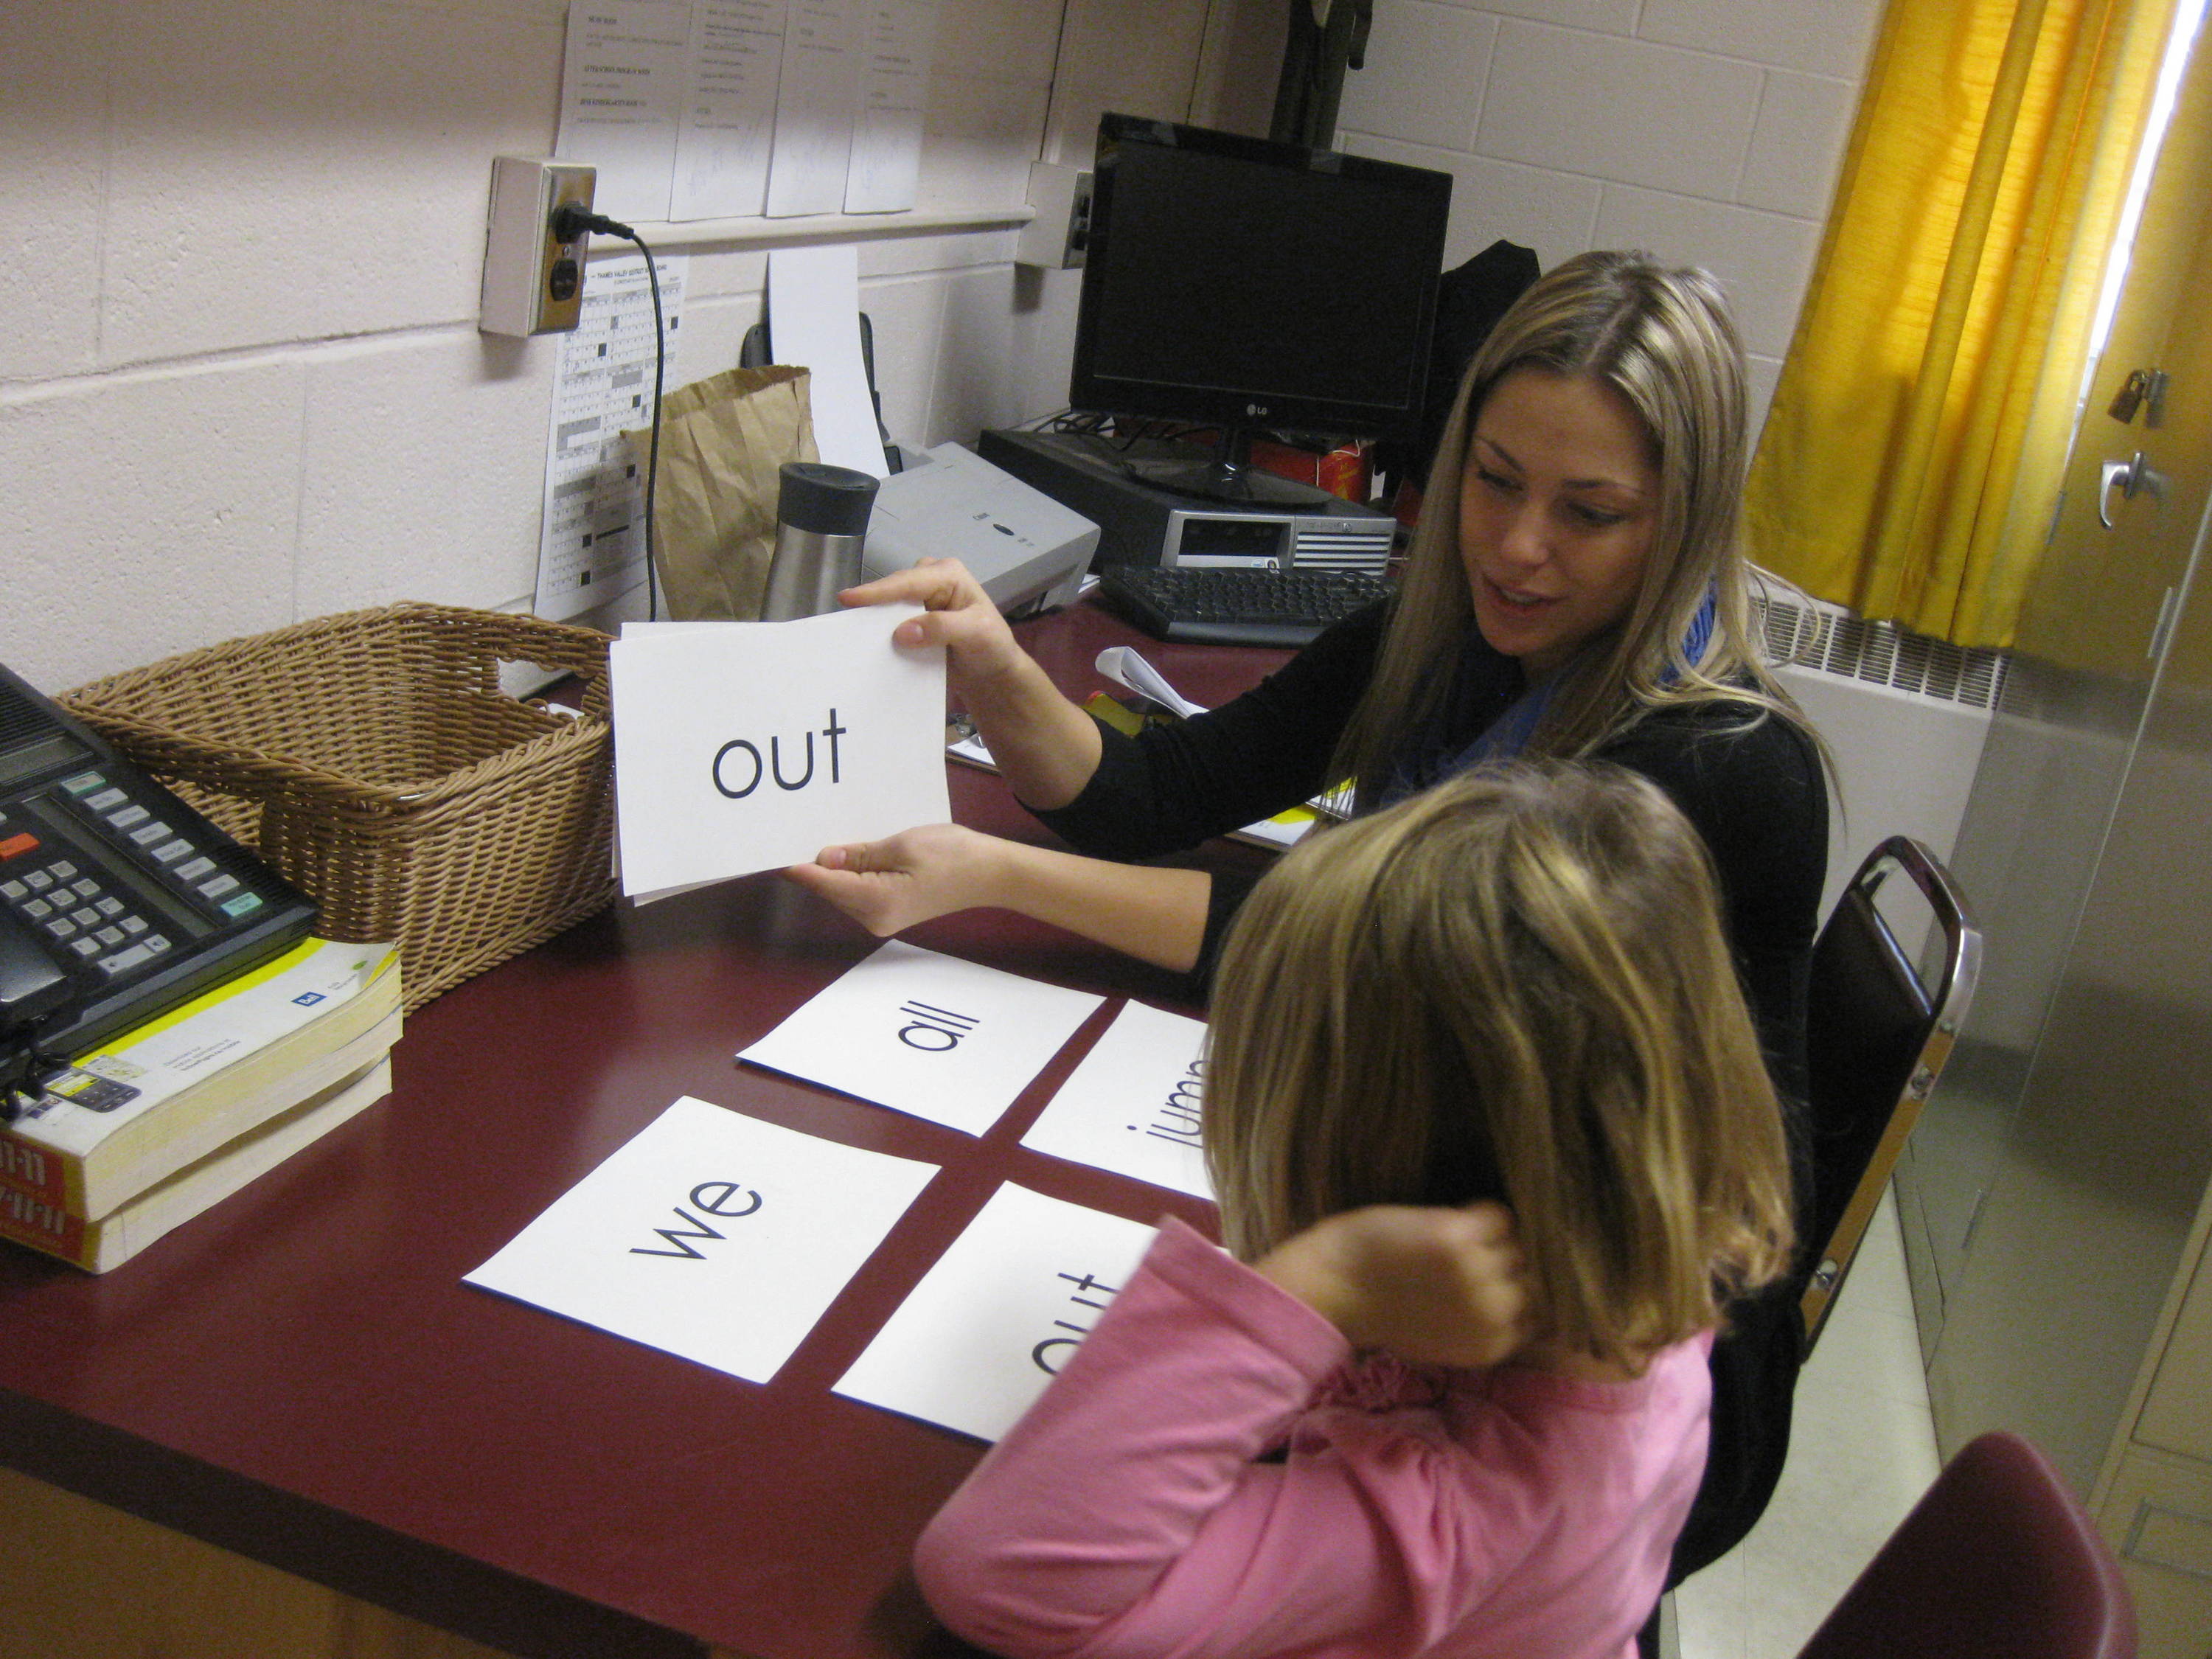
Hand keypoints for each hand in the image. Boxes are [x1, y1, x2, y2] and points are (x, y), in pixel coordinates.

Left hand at [783, 823, 1009, 936]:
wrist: (991, 873)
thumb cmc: (953, 854)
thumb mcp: (903, 845)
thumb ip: (860, 855)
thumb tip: (823, 859)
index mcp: (876, 901)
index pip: (824, 883)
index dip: (797, 865)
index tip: (772, 847)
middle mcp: (873, 918)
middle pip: (830, 890)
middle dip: (813, 865)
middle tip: (793, 832)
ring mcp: (881, 918)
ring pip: (842, 891)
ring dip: (831, 869)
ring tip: (817, 835)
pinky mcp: (889, 911)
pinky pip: (857, 892)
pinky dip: (848, 874)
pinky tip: (846, 852)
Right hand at [838, 559, 1026, 702]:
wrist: (992, 673)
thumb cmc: (992, 647)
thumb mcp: (977, 633)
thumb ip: (942, 628)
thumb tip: (902, 632)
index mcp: (948, 573)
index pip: (908, 582)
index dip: (878, 591)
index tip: (848, 599)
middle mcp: (930, 580)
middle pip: (893, 590)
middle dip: (871, 604)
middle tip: (844, 620)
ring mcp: (920, 600)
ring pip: (888, 606)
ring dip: (873, 619)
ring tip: (849, 632)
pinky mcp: (912, 620)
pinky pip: (890, 622)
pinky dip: (880, 632)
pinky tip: (866, 642)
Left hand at [1255, 1203, 1530, 1367]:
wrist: (1332, 1286)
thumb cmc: (1378, 1309)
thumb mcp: (1439, 1340)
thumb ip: (1479, 1326)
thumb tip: (1517, 1298)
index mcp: (1489, 1345)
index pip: (1539, 1315)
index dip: (1520, 1292)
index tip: (1502, 1279)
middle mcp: (1491, 1313)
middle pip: (1533, 1278)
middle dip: (1510, 1265)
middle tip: (1480, 1253)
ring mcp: (1477, 1274)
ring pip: (1517, 1245)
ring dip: (1494, 1238)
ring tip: (1462, 1236)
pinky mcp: (1458, 1238)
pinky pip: (1497, 1214)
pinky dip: (1481, 1212)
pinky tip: (1455, 1217)